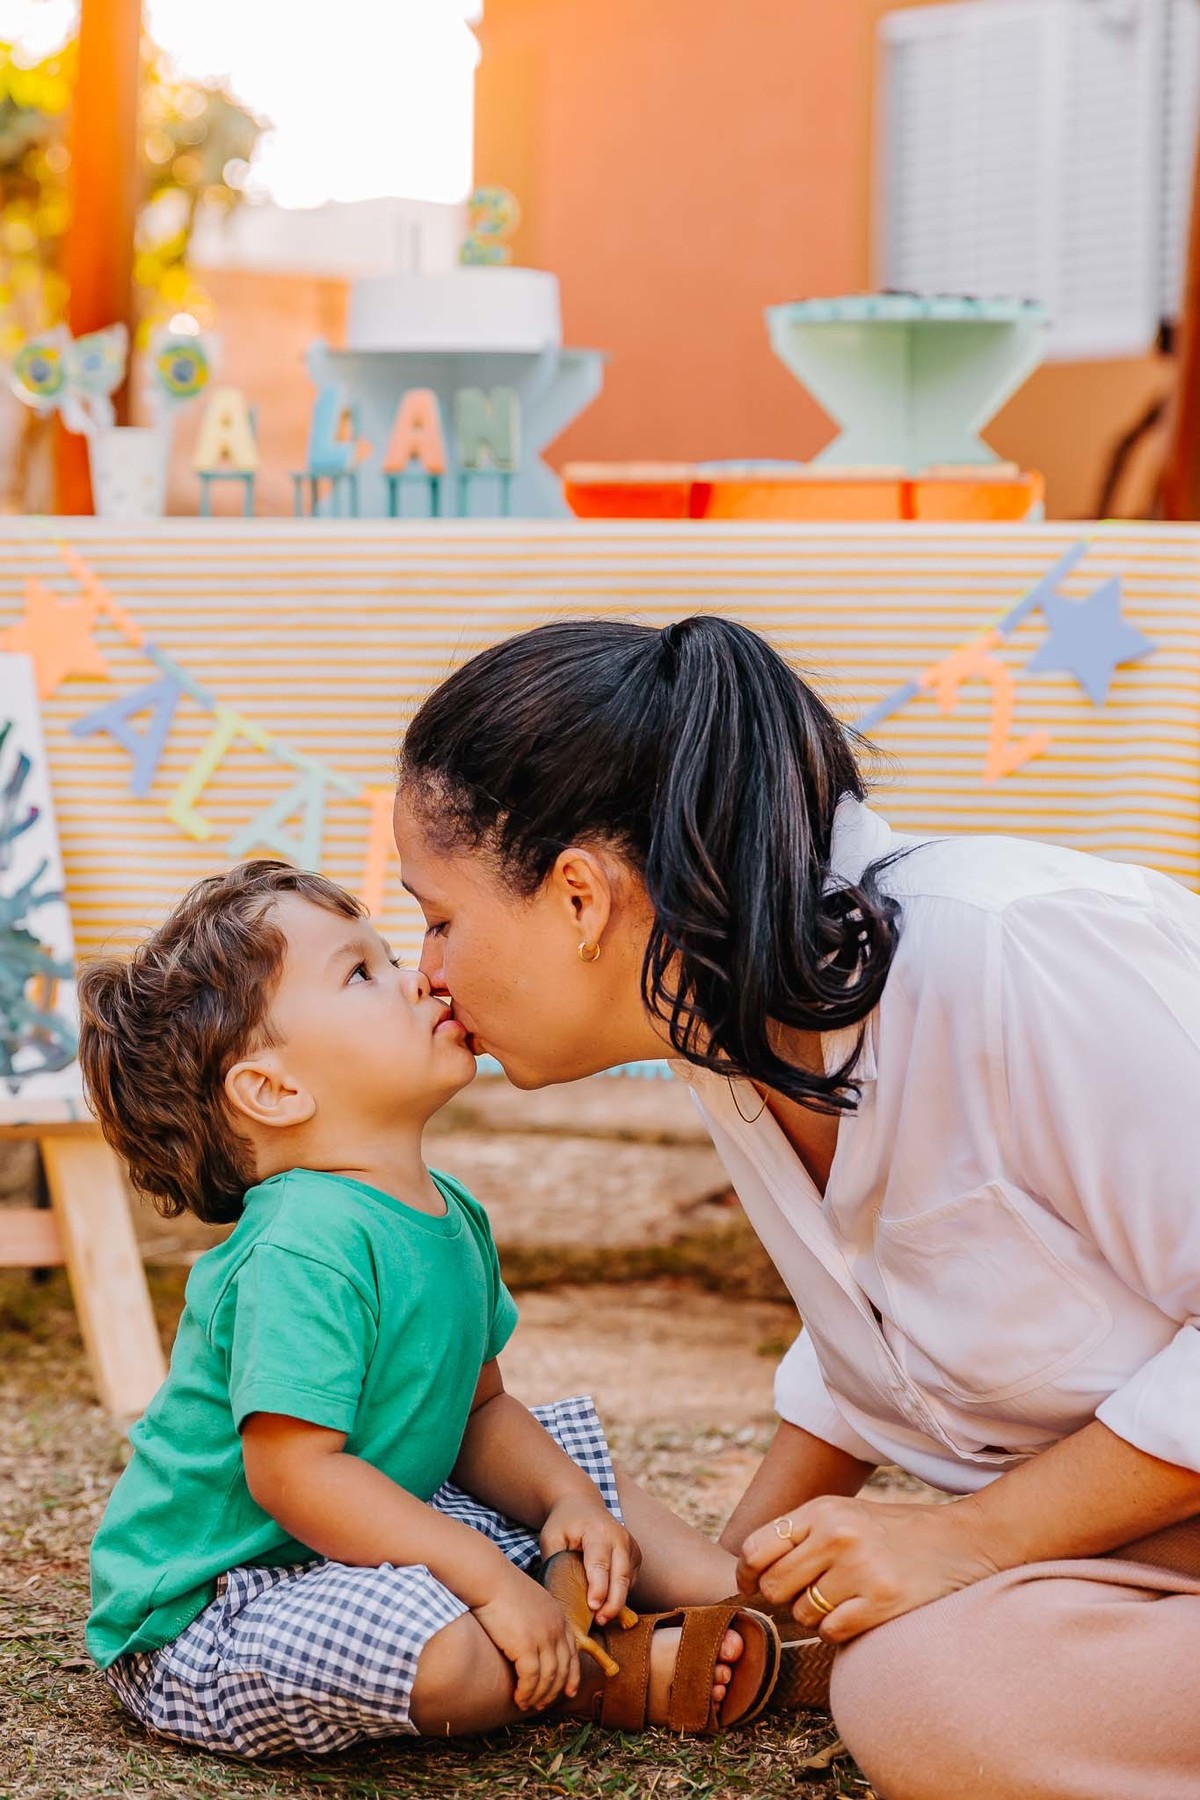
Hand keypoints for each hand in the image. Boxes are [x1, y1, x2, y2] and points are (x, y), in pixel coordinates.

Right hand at [471, 1562, 580, 1712]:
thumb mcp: (531, 1603)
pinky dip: (526, 1693)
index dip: (572, 1674)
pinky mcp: (527, 1646)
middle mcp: (556, 1628)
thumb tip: (533, 1639)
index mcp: (559, 1617)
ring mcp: (544, 1637)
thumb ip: (538, 1620)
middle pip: (563, 1669)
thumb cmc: (502, 1589)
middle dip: (555, 1691)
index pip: (573, 1652)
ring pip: (548, 1678)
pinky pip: (531, 1679)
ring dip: (538, 1696)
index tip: (568, 1691)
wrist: (489, 1578)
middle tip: (542, 1705)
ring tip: (527, 1705)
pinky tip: (518, 1699)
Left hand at [540, 1495, 641, 1624]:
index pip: (599, 1563)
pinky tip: (607, 1604)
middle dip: (613, 1602)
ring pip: (629, 1581)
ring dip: (617, 1602)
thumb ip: (554, 1563)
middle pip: (621, 1576)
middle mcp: (619, 1537)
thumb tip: (556, 1597)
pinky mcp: (635, 1554)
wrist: (582, 1504)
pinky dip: (621, 1594)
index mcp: (597, 1531)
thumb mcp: (551, 1538)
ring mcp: (631, 1545)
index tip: (593, 1607)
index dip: (598, 1588)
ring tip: (601, 1619)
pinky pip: (632, 1580)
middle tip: (600, 1621)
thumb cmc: (563, 1524)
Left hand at [736, 1493, 1000, 1642]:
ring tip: (844, 1596)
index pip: (757, 1546)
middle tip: (806, 1593)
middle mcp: (838, 1535)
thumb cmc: (894, 1531)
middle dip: (783, 1597)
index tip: (751, 1583)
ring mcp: (861, 1569)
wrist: (961, 1542)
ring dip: (816, 1614)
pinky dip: (838, 1629)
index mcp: (823, 1509)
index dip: (748, 1572)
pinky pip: (831, 1631)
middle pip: (775, 1585)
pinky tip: (859, 1611)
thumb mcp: (845, 1513)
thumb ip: (801, 1534)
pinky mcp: (882, 1602)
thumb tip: (750, 1570)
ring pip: (803, 1612)